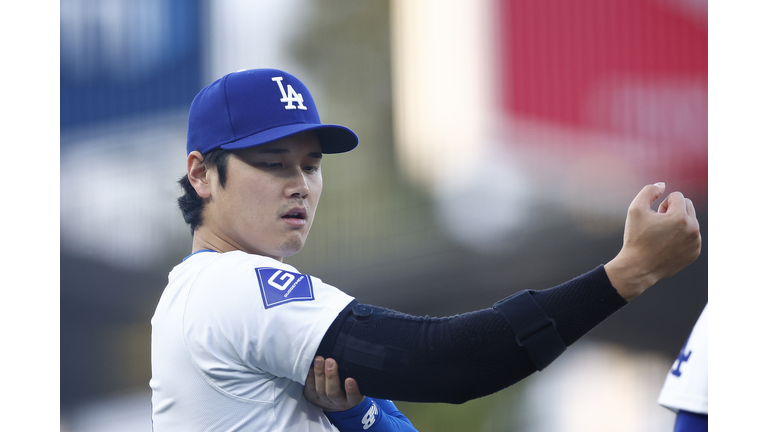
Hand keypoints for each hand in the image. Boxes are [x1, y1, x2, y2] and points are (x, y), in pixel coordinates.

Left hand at [304, 356, 364, 411]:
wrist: (336, 401)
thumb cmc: (349, 385)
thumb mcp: (357, 382)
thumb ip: (355, 373)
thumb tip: (353, 355)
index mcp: (352, 400)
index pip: (354, 397)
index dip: (352, 390)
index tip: (350, 379)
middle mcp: (338, 402)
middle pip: (333, 393)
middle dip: (331, 377)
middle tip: (330, 361)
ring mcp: (324, 401)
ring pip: (320, 390)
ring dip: (319, 374)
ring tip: (319, 359)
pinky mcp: (313, 398)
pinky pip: (310, 389)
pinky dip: (309, 377)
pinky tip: (310, 366)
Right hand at [605, 183, 700, 299]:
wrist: (638, 267)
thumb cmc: (635, 238)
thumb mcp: (635, 209)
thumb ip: (649, 191)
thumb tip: (662, 185)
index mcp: (680, 217)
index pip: (677, 196)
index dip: (662, 204)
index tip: (654, 217)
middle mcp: (693, 229)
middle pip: (688, 205)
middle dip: (673, 210)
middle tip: (659, 224)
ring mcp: (696, 242)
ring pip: (690, 221)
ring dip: (678, 223)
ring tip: (662, 236)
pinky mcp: (695, 252)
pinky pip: (692, 236)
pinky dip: (681, 237)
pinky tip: (667, 245)